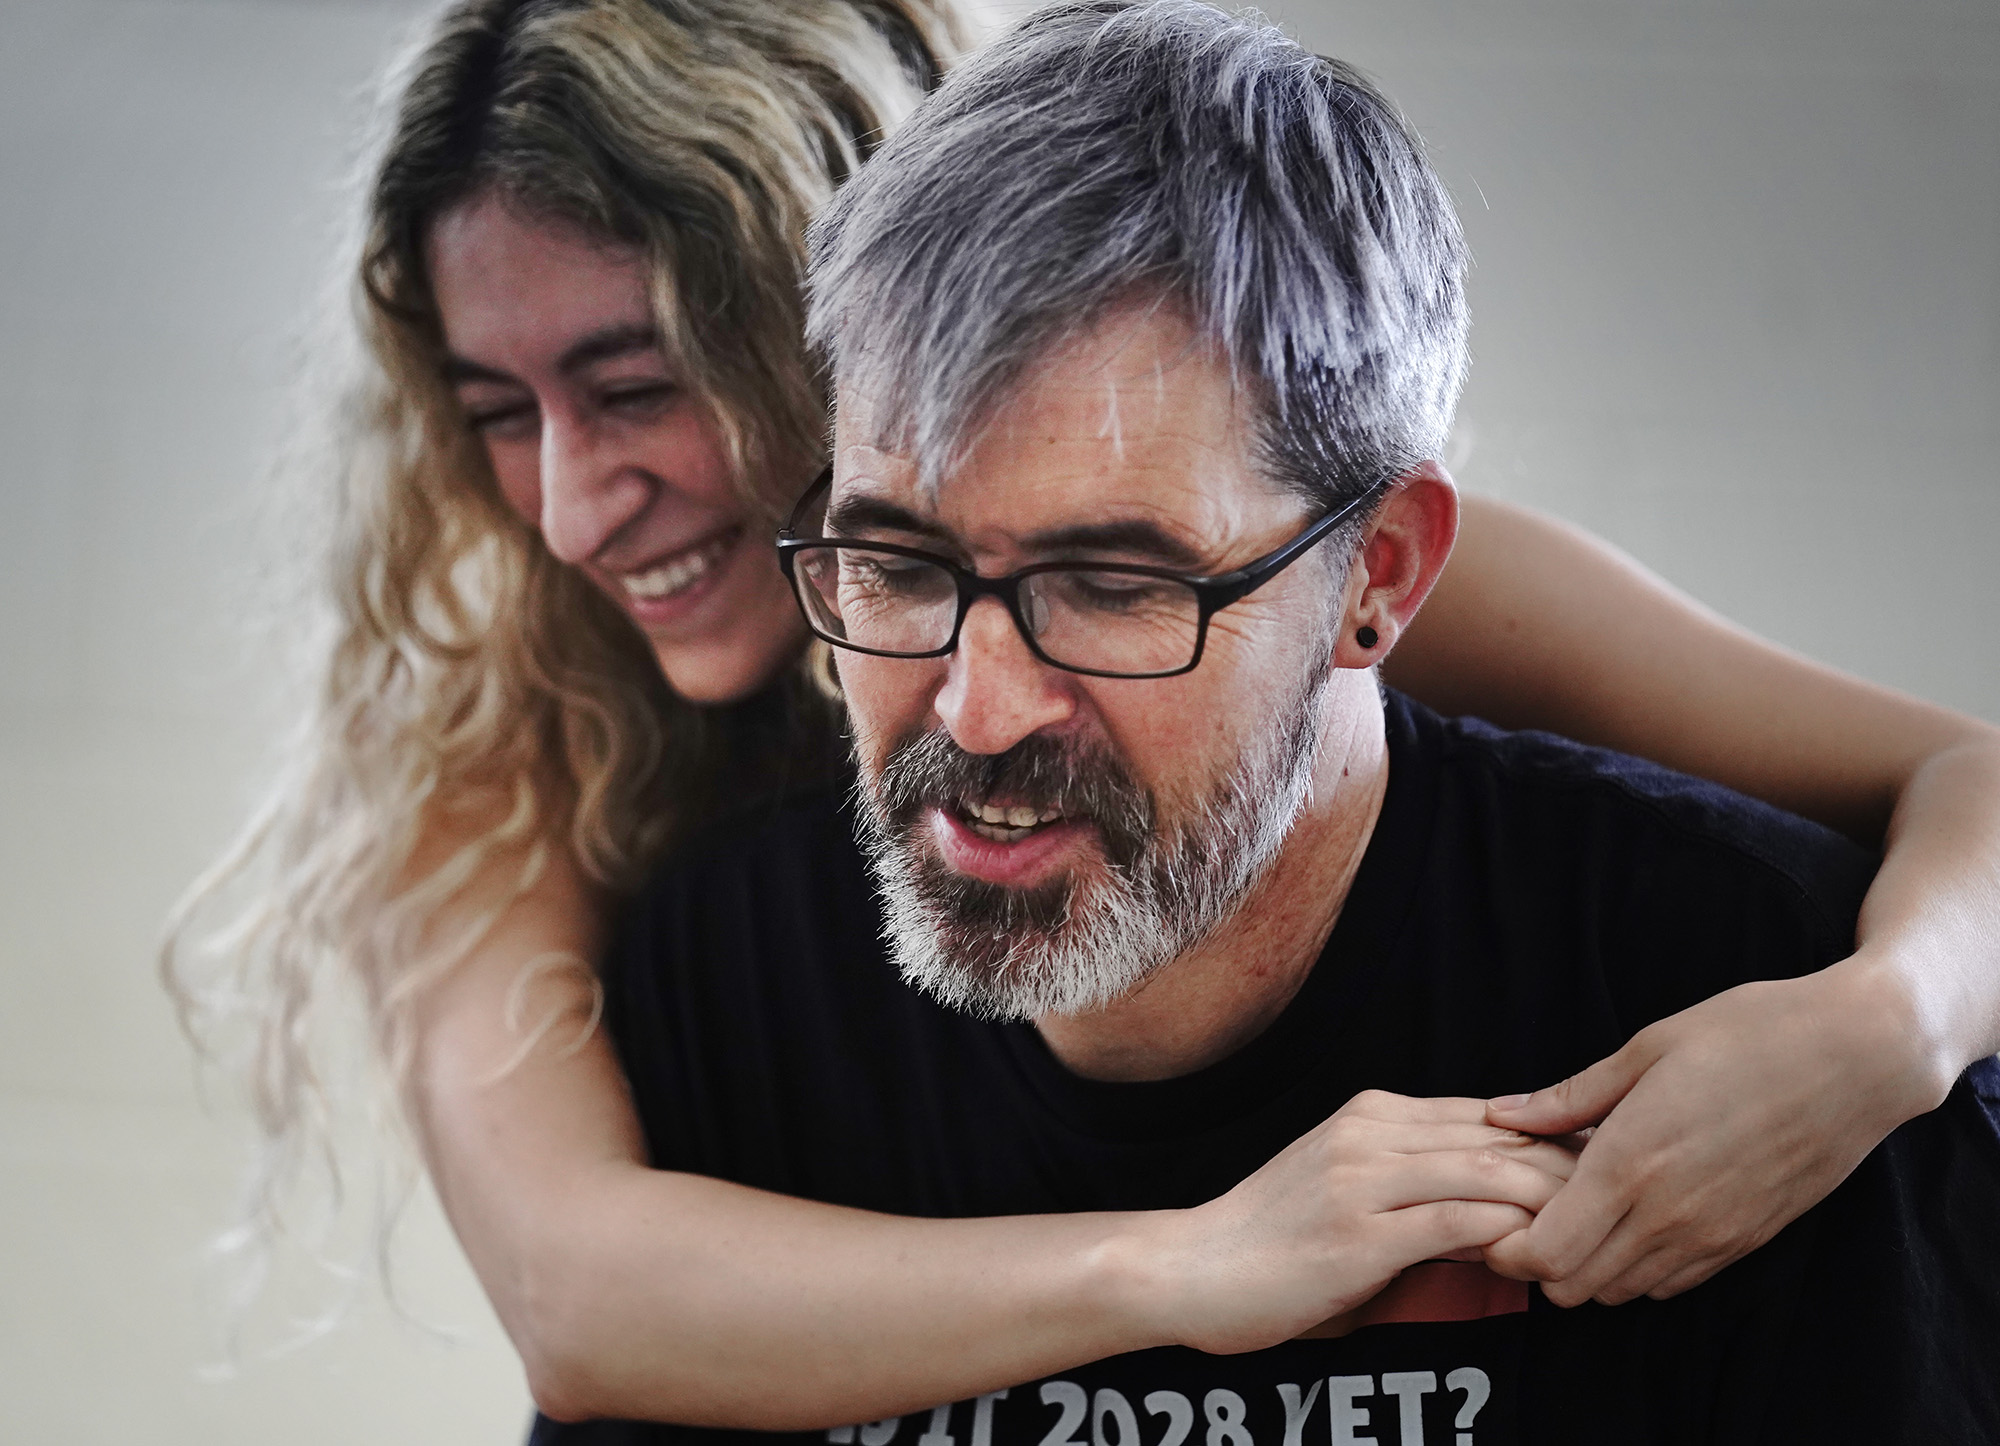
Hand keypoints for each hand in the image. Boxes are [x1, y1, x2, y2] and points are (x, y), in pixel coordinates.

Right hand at [1150, 1091, 1577, 1353]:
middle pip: (1499, 1137)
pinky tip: (1541, 1257)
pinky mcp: (1361, 1232)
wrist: (1193, 1267)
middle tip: (1627, 1192)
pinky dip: (1509, 1237)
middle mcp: (1370, 1132)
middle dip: (1568, 1165)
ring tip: (1598, 1229)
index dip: (1550, 1137)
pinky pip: (1459, 1223)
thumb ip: (1419, 1191)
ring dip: (1552, 1202)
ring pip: (1489, 1172)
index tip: (1603, 1162)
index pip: (1486, 1114)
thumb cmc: (1272, 1241)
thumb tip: (1500, 1214)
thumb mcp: (1349, 1194)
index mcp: (1372, 1115)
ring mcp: (1364, 1178)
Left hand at [1482, 958, 1943, 1305]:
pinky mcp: (1746, 1242)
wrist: (1857, 1056)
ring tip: (1579, 1211)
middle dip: (1538, 1262)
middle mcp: (1668, 1214)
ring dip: (1589, 1265)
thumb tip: (1502, 1115)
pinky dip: (1638, 1266)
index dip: (1508, 1247)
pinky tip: (1632, 1217)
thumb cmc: (1749, 1034)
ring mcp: (1712, 1235)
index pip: (1546, 1254)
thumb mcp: (1647, 1048)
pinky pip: (1673, 1283)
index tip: (1497, 1213)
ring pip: (1623, 1291)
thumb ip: (1570, 1096)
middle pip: (1575, 1286)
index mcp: (1631, 1164)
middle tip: (1528, 1211)